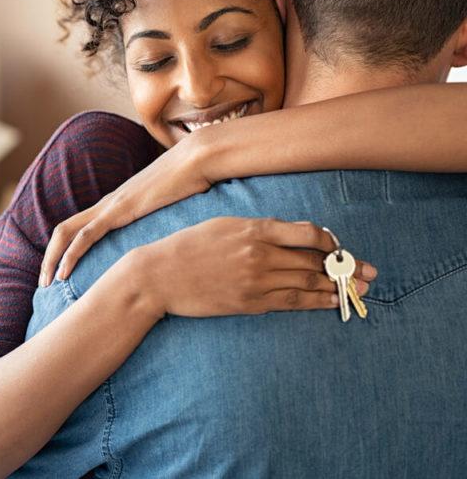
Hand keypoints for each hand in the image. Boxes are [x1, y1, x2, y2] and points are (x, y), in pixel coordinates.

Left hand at [40, 135, 211, 286]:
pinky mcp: (119, 210)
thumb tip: (172, 243)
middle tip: (43, 283)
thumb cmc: (191, 183)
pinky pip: (86, 234)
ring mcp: (111, 205)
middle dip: (49, 257)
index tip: (61, 274)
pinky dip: (71, 254)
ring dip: (52, 258)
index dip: (64, 250)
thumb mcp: (172, 209)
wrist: (197, 159)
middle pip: (64, 230)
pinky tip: (64, 273)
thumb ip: (163, 223)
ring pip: (67, 232)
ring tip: (46, 283)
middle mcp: (107, 204)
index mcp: (116, 205)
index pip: (78, 228)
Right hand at [116, 217, 376, 317]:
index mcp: (254, 229)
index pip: (308, 233)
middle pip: (315, 260)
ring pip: (308, 283)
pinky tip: (332, 302)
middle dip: (346, 267)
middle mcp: (260, 253)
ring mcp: (256, 280)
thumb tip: (289, 235)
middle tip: (369, 272)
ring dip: (338, 286)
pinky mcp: (250, 302)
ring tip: (359, 288)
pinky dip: (316, 302)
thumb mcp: (223, 224)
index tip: (338, 247)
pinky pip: (292, 302)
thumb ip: (257, 228)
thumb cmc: (187, 246)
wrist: (159, 275)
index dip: (330, 241)